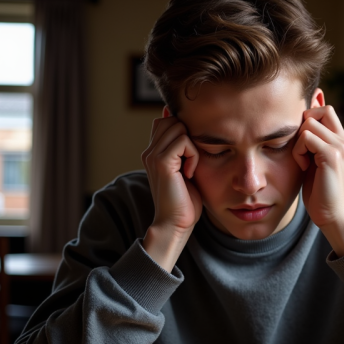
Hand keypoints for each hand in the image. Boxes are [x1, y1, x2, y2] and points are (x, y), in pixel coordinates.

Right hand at [140, 116, 202, 269]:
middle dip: (188, 136)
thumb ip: (185, 150)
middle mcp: (149, 151)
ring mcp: (153, 155)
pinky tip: (190, 173)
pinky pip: (184, 142)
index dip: (183, 131)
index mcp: (153, 152)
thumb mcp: (186, 169)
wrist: (175, 223)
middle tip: (191, 161)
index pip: (166, 121)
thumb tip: (191, 128)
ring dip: (192, 146)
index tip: (190, 155)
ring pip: (178, 127)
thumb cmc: (185, 200)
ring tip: (190, 168)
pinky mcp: (161, 162)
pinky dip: (193, 156)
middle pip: (172, 120)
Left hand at [292, 105, 343, 256]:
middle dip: (302, 126)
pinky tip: (303, 167)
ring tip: (303, 161)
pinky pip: (305, 138)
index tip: (302, 144)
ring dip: (298, 142)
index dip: (309, 119)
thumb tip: (300, 123)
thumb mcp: (315, 162)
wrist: (333, 216)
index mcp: (342, 141)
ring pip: (308, 123)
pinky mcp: (332, 155)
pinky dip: (298, 151)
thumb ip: (311, 143)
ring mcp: (341, 146)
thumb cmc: (320, 193)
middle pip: (319, 110)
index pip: (326, 109)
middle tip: (301, 150)